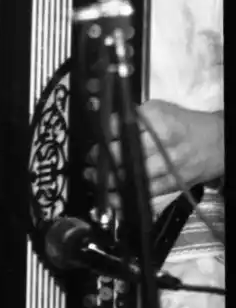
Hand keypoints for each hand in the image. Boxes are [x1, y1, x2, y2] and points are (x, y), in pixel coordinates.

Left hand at [85, 100, 223, 200]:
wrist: (216, 142)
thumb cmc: (184, 124)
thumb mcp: (159, 109)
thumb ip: (133, 116)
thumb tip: (104, 119)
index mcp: (158, 118)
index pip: (123, 125)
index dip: (104, 134)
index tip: (94, 140)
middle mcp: (163, 141)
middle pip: (125, 152)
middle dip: (103, 158)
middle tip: (90, 160)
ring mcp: (168, 165)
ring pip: (133, 174)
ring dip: (109, 179)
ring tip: (94, 178)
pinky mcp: (173, 183)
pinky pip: (146, 193)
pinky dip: (126, 197)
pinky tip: (111, 198)